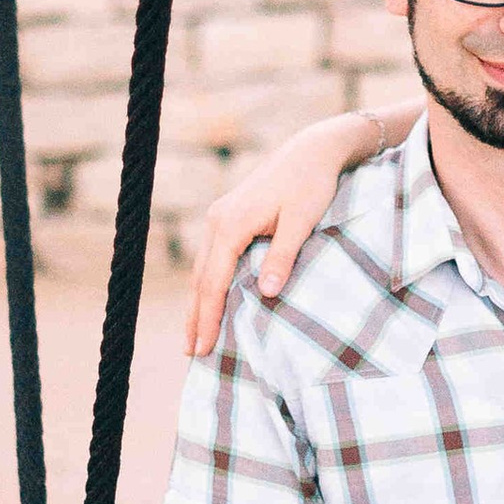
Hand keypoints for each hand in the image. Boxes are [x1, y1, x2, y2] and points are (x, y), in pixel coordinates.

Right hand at [182, 113, 377, 358]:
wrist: (311, 151)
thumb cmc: (311, 184)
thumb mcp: (302, 221)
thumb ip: (283, 257)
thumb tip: (267, 294)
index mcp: (231, 225)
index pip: (214, 282)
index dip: (209, 317)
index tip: (205, 347)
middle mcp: (217, 221)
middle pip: (201, 279)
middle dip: (195, 317)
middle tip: (192, 353)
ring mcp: (219, 218)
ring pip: (202, 269)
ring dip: (197, 302)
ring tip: (194, 335)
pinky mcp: (227, 217)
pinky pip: (211, 258)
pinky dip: (207, 284)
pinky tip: (208, 300)